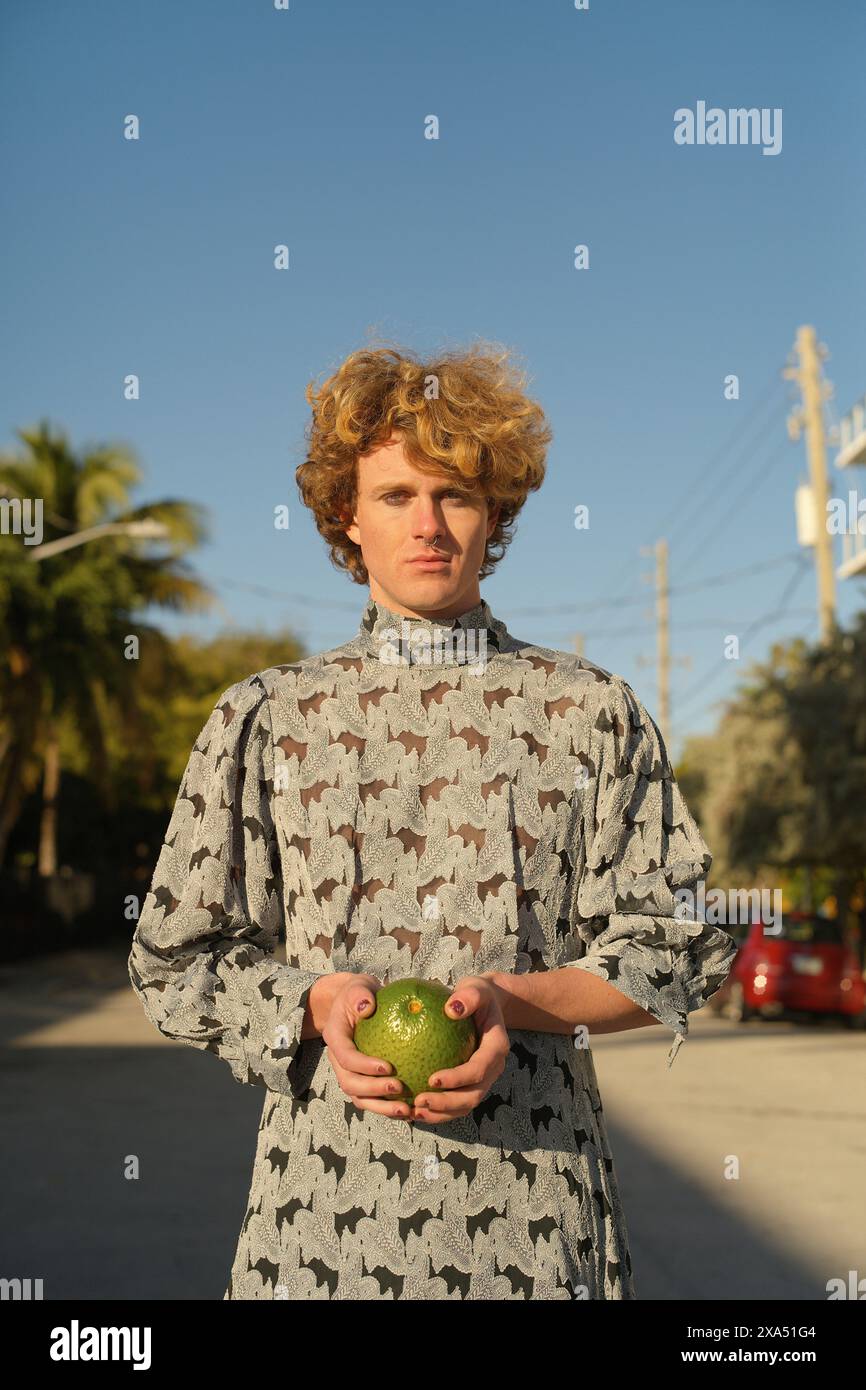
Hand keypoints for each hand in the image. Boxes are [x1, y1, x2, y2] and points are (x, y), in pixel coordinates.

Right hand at [320, 973, 412, 1120]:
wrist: (356, 1003)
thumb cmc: (360, 993)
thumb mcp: (358, 986)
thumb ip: (360, 994)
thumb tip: (367, 1006)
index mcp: (335, 1037)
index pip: (346, 1057)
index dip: (363, 1065)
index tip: (388, 1066)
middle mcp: (338, 1059)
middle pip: (350, 1083)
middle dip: (373, 1091)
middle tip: (399, 1088)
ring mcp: (348, 1072)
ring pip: (360, 1098)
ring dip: (382, 1108)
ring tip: (407, 1110)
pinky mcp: (361, 1080)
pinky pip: (373, 1099)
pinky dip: (389, 1107)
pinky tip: (412, 1109)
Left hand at [411, 975, 509, 1123]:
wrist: (484, 1004)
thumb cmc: (476, 994)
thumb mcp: (475, 987)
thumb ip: (468, 996)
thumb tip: (451, 1008)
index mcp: (496, 1048)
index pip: (478, 1070)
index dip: (457, 1079)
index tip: (431, 1078)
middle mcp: (493, 1068)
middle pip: (473, 1096)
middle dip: (447, 1104)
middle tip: (419, 1101)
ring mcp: (483, 1079)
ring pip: (465, 1106)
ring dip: (441, 1113)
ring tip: (414, 1111)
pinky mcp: (471, 1084)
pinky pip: (456, 1104)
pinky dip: (438, 1111)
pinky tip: (414, 1108)